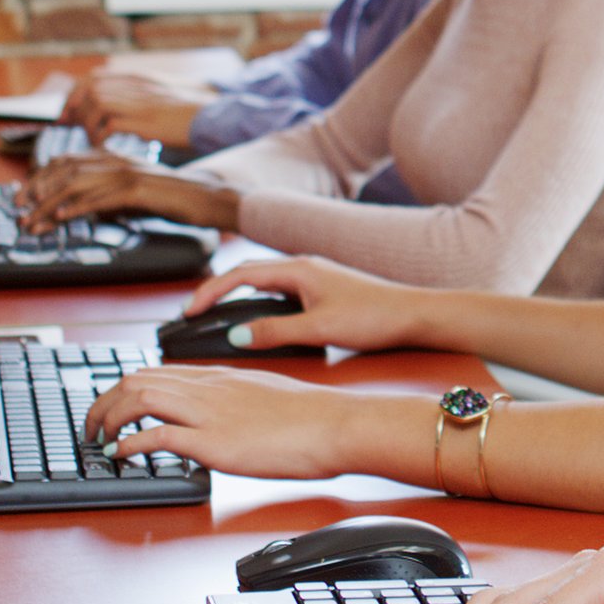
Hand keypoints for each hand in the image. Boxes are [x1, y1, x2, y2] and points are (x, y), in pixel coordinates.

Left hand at [17, 153, 239, 233]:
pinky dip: (75, 208)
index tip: (23, 197)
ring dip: (48, 205)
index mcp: (114, 158)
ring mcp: (127, 173)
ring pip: (76, 184)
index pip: (66, 161)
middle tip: (19, 210)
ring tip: (33, 222)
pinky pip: (99, 198)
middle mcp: (116, 160)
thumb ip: (108, 195)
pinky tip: (61, 219)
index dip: (39, 177)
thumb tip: (81, 207)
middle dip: (35, 190)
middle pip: (63, 169)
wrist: (208, 197)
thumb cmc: (174, 198)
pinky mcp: (137, 190)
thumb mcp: (134, 194)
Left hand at [61, 71, 214, 148]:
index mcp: (138, 79)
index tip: (69, 112)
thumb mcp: (157, 99)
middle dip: (76, 108)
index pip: (94, 77)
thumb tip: (109, 109)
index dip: (76, 93)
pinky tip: (104, 147)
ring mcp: (141, 101)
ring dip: (88, 123)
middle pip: (90, 88)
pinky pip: (110, 125)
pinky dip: (101, 137)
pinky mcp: (146, 121)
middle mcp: (137, 85)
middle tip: (71, 127)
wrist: (213, 119)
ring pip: (97, 103)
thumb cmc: (187, 115)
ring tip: (91, 139)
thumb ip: (134, 98)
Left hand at [83, 365, 392, 479]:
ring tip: (98, 440)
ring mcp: (208, 413)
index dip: (123, 389)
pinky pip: (157, 436)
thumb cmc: (310, 415)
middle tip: (92, 426)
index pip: (156, 371)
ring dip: (108, 420)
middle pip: (136, 379)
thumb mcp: (264, 395)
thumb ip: (235, 400)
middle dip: (103, 402)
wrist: (334, 424)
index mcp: (218, 376)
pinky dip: (129, 445)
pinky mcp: (213, 441)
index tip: (112, 408)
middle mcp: (207, 388)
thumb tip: (220, 417)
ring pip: (138, 398)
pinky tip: (121, 456)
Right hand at [182, 256, 435, 353]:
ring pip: (264, 282)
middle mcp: (304, 266)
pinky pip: (280, 291)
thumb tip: (236, 337)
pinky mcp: (324, 290)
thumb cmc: (375, 316)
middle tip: (192, 313)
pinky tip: (257, 321)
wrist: (415, 314)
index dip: (209, 292)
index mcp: (298, 269)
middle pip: (247, 274)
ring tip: (215, 316)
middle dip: (217, 292)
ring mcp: (314, 277)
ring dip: (237, 296)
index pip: (239, 274)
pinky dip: (259, 302)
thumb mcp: (319, 329)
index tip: (188, 310)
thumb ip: (275, 332)